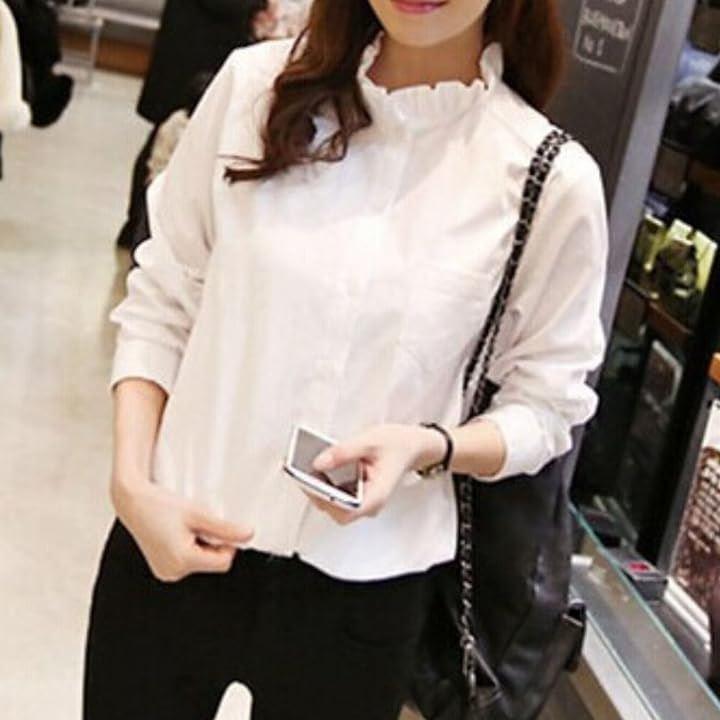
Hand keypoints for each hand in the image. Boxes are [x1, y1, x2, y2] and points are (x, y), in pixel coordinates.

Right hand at [111, 475, 253, 582]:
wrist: (133, 501)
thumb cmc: (160, 504)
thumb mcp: (198, 513)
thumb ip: (225, 528)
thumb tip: (248, 535)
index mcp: (183, 560)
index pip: (224, 562)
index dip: (228, 544)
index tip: (220, 527)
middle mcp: (173, 571)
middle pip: (212, 562)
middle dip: (212, 543)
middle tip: (199, 523)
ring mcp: (166, 571)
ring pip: (200, 561)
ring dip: (200, 545)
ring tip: (186, 527)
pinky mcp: (162, 568)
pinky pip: (186, 561)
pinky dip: (188, 548)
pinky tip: (179, 533)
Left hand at [305, 424, 445, 524]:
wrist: (412, 445)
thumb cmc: (398, 445)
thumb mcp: (370, 441)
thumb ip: (344, 452)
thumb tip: (318, 462)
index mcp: (376, 496)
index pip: (346, 511)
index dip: (324, 499)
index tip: (309, 482)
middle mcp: (369, 503)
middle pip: (335, 509)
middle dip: (316, 492)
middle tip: (301, 471)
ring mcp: (362, 500)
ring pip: (333, 502)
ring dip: (318, 487)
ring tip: (304, 466)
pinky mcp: (356, 492)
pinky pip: (336, 493)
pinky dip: (324, 482)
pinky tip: (316, 466)